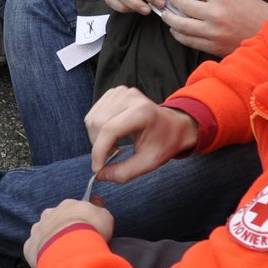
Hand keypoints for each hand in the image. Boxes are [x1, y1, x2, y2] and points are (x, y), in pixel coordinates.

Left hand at [23, 199, 113, 267]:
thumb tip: (97, 212)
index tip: (85, 229)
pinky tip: (50, 261)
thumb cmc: (91, 229)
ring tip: (61, 253)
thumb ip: (99, 213)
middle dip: (62, 229)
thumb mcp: (105, 217)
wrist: (72, 247)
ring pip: (42, 233)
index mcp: (67, 205)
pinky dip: (40, 254)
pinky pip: (34, 249)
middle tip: (72, 242)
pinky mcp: (30, 246)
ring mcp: (37, 229)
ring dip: (50, 240)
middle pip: (55, 219)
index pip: (72, 209)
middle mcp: (49, 214)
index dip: (79, 220)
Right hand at [82, 86, 197, 181]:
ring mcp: (121, 92)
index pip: (110, 129)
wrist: (174, 125)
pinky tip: (111, 135)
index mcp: (142, 112)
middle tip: (110, 157)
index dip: (99, 151)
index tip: (97, 168)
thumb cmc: (164, 143)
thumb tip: (99, 175)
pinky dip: (97, 129)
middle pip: (98, 123)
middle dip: (98, 145)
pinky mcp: (114, 92)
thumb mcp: (149, 163)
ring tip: (112, 146)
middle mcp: (130, 97)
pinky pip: (94, 113)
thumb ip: (124, 172)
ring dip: (96, 138)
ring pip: (92, 118)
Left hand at [161, 0, 267, 56]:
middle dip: (174, 1)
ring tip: (167, 15)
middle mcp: (215, 13)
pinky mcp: (212, 46)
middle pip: (182, 4)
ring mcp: (212, 31)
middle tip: (171, 0)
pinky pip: (187, 40)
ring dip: (170, 18)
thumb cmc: (257, 13)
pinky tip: (176, 30)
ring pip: (180, 24)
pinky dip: (178, 34)